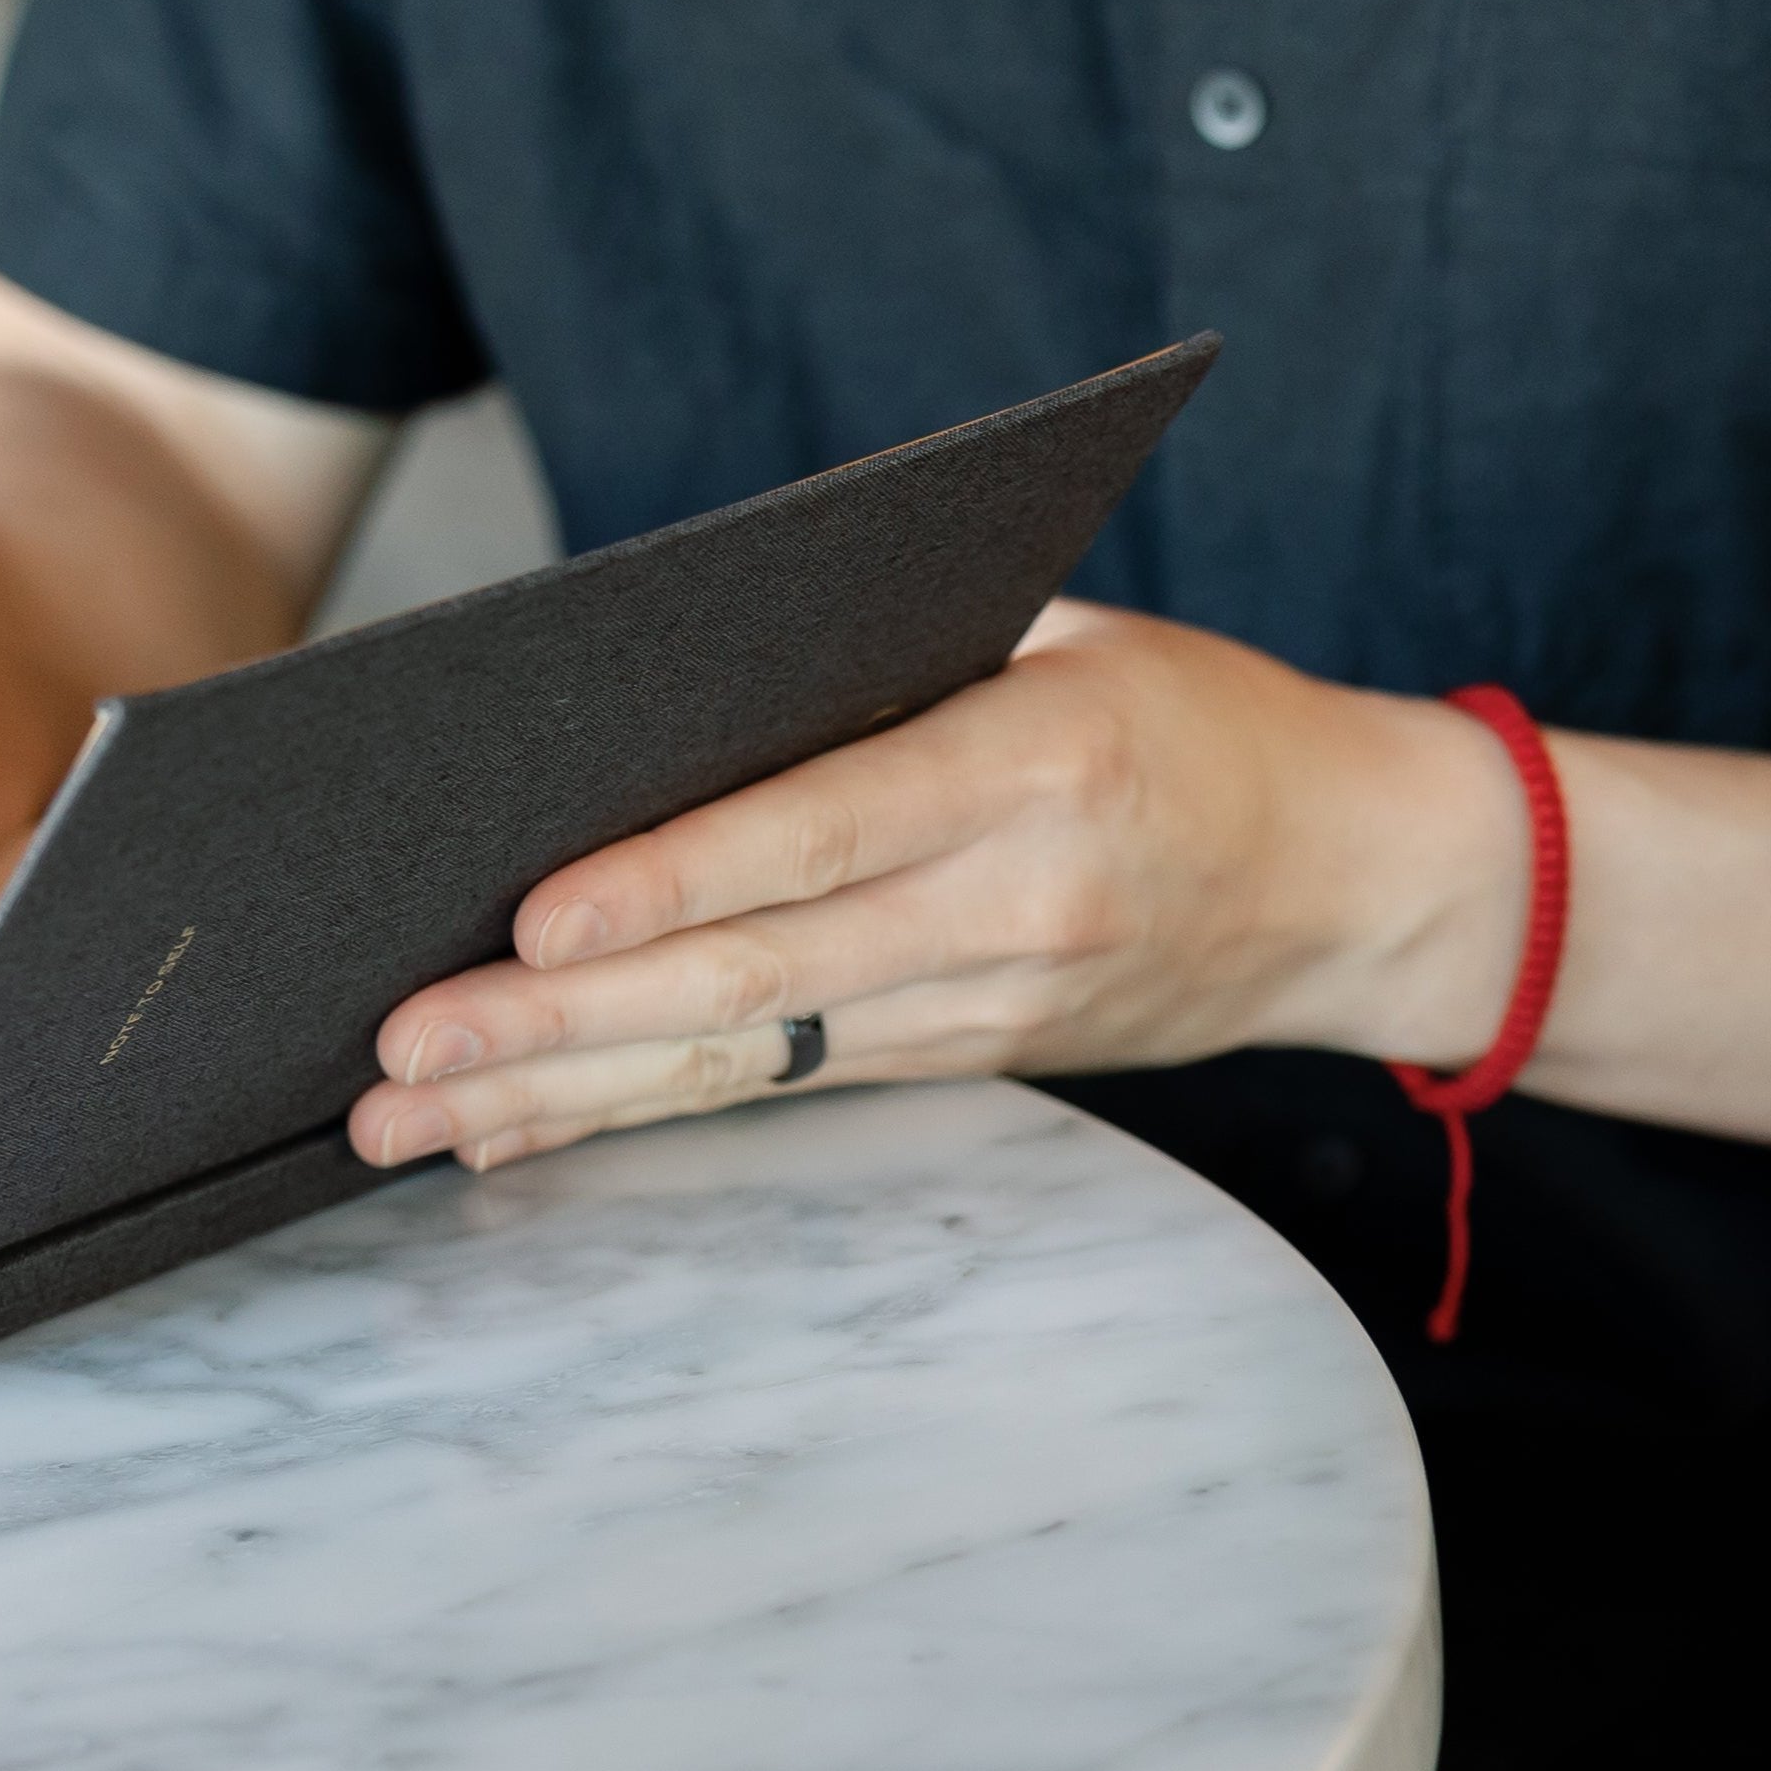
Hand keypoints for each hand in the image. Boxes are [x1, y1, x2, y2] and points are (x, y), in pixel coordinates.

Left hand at [353, 603, 1529, 1174]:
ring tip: (413, 1123)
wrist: (1367, 883)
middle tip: (402, 1053)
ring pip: (751, 1058)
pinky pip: (790, 1087)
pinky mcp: (983, 1057)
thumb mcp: (1070, 642)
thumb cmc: (1208, 727)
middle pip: (756, 978)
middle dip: (560, 1023)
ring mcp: (1001, 1005)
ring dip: (572, 1093)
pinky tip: (531, 1128)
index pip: (826, 830)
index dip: (674, 883)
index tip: (531, 923)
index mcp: (1044, 764)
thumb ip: (888, 671)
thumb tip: (663, 703)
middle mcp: (1020, 905)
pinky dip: (647, 1107)